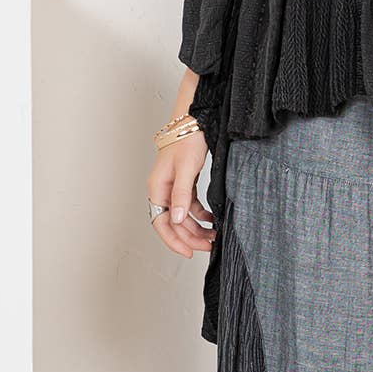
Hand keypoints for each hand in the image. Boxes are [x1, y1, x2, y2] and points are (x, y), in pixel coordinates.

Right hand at [147, 129, 214, 258]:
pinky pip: (190, 205)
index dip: (174, 241)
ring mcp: (173, 187)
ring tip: (214, 235)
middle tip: (210, 246)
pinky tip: (212, 219)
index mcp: (157, 188)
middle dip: (190, 237)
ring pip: (183, 216)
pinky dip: (201, 215)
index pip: (161, 223)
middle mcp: (162, 190)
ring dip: (197, 228)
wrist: (194, 119)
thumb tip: (177, 220)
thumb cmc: (187, 140)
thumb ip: (181, 195)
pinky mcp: (185, 182)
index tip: (190, 252)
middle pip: (173, 223)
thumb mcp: (186, 169)